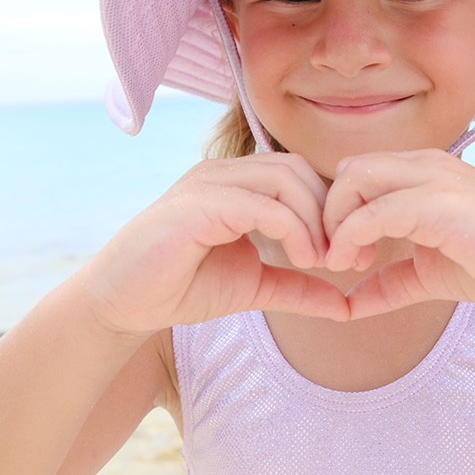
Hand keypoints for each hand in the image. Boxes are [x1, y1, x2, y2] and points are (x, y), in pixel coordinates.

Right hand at [78, 153, 350, 335]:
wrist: (122, 303)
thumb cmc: (179, 288)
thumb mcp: (254, 286)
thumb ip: (298, 288)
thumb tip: (348, 305)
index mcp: (237, 183)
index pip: (301, 174)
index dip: (333, 211)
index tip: (352, 257)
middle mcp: (224, 172)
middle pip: (299, 169)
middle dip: (331, 212)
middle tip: (346, 259)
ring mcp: (209, 182)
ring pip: (285, 178)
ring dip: (315, 220)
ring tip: (322, 262)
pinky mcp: (198, 203)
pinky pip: (261, 203)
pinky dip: (293, 228)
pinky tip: (302, 259)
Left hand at [321, 149, 474, 319]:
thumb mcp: (430, 274)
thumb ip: (388, 282)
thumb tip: (346, 307)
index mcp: (424, 172)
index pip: (357, 173)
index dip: (337, 214)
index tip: (342, 258)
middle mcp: (426, 165)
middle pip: (347, 170)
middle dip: (328, 215)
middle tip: (338, 261)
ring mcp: (434, 179)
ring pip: (352, 179)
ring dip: (335, 224)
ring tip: (349, 263)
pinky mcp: (440, 203)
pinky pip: (374, 211)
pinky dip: (350, 238)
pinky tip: (358, 266)